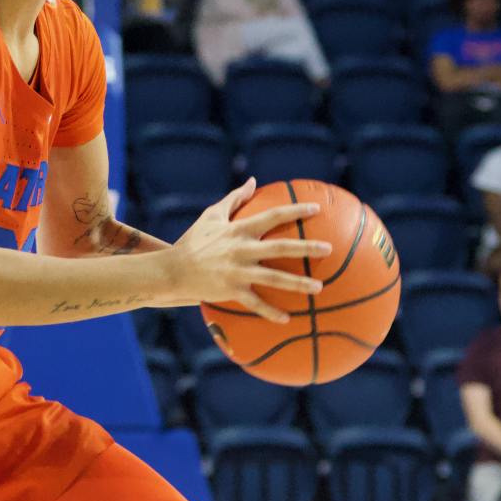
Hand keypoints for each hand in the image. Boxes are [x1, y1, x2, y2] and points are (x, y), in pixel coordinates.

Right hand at [165, 178, 328, 322]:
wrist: (172, 270)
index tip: (317, 210)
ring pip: (274, 277)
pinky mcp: (231, 290)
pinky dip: (271, 312)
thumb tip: (253, 181)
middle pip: (281, 246)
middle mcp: (241, 249)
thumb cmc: (193, 241)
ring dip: (298, 283)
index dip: (295, 211)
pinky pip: (256, 303)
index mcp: (239, 229)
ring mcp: (237, 271)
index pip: (272, 216)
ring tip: (319, 288)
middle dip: (307, 247)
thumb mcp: (211, 215)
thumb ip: (235, 198)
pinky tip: (287, 320)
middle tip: (329, 249)